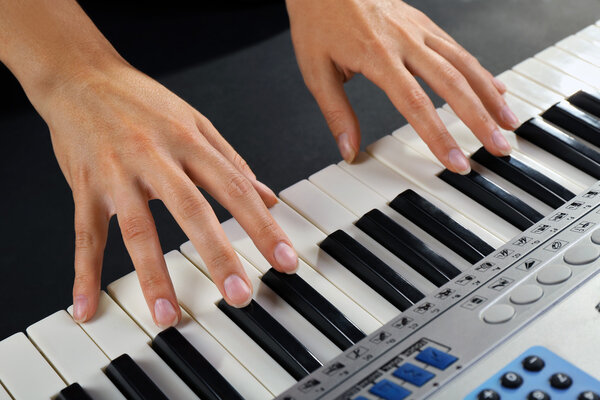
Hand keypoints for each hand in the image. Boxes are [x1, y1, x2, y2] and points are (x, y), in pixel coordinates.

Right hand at [36, 59, 298, 326]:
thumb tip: (268, 196)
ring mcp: (118, 174)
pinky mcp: (85, 186)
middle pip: (192, 210)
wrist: (80, 76)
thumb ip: (232, 161)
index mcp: (189, 142)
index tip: (284, 260)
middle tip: (240, 295)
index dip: (262, 226)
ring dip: (153, 275)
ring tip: (168, 315)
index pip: (235, 188)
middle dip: (218, 255)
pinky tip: (87, 305)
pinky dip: (84, 273)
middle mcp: (156, 157)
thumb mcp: (195, 121)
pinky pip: (85, 235)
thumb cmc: (141, 100)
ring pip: (137, 229)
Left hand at [286, 0, 517, 172]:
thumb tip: (349, 150)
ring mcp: (418, 28)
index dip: (439, 136)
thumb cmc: (317, 19)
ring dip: (490, 95)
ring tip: (508, 122)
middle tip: (499, 147)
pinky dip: (480, 70)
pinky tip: (495, 87)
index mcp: (377, 56)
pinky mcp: (422, 21)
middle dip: (480, 119)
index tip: (456, 161)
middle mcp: (405, 41)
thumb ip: (336, 112)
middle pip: (452, 84)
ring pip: (464, 63)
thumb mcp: (315, 70)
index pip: (416, 104)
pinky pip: (458, 48)